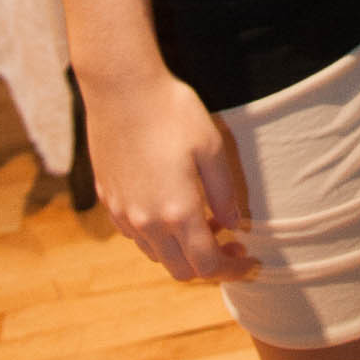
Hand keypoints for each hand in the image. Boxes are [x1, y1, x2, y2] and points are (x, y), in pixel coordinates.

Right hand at [82, 67, 253, 281]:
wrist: (121, 90)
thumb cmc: (172, 113)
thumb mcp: (211, 147)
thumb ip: (224, 193)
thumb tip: (234, 224)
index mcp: (177, 212)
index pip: (207, 265)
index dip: (232, 269)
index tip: (250, 261)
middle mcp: (146, 222)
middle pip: (180, 270)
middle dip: (209, 264)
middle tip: (231, 242)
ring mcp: (123, 214)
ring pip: (156, 255)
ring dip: (182, 250)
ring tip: (203, 220)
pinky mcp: (109, 201)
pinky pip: (136, 235)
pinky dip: (159, 235)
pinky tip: (171, 207)